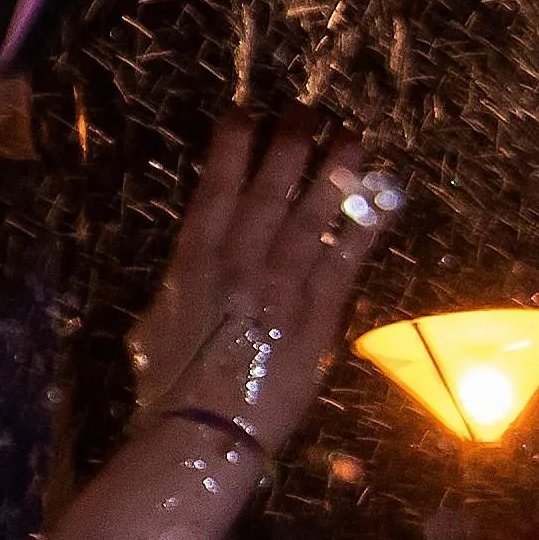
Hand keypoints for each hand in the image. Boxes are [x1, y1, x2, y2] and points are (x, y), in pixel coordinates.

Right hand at [127, 114, 397, 458]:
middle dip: (287, 147)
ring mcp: (283, 285)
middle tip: (304, 110)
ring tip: (350, 136)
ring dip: (333, 173)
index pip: (215, 191)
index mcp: (193, 263)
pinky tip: (383, 196)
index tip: (242, 115)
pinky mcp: (318, 313)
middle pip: (269, 191)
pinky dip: (365, 225)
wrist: (204, 430)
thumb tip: (189, 277)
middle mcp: (240, 262)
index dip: (231, 150)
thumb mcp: (155, 328)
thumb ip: (179, 292)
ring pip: (312, 215)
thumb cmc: (167, 388)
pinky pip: (347, 258)